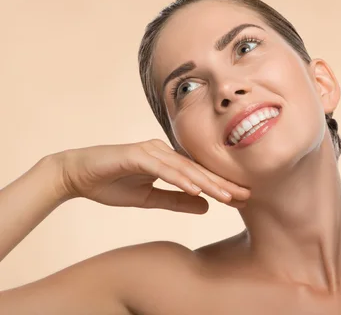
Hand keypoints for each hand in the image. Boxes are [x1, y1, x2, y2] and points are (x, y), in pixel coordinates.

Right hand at [52, 139, 248, 213]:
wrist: (76, 175)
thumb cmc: (111, 184)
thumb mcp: (148, 199)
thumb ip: (175, 200)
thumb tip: (206, 206)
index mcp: (167, 160)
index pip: (200, 175)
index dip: (221, 186)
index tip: (243, 198)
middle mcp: (163, 151)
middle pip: (198, 169)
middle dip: (223, 183)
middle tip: (247, 195)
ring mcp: (150, 150)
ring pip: (184, 168)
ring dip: (206, 181)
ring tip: (227, 196)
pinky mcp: (135, 154)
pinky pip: (161, 167)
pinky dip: (179, 178)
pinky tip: (195, 188)